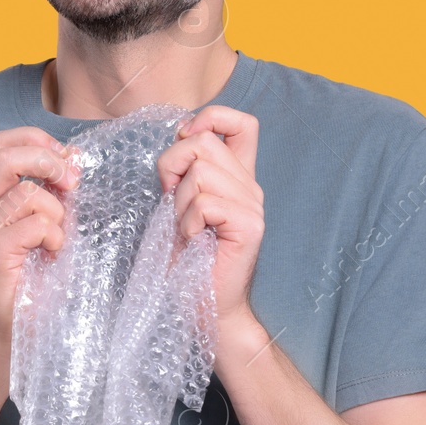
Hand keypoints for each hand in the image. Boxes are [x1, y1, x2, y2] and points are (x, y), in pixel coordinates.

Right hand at [0, 127, 80, 352]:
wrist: (11, 339)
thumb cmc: (31, 287)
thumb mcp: (42, 229)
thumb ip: (50, 195)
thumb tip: (72, 159)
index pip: (0, 144)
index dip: (35, 141)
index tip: (65, 159)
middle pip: (5, 155)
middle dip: (47, 161)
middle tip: (71, 183)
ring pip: (28, 193)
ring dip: (57, 214)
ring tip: (56, 241)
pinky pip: (34, 224)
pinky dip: (54, 236)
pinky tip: (52, 255)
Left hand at [156, 105, 264, 330]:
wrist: (205, 307)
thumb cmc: (187, 260)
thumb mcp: (178, 204)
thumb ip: (183, 170)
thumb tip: (180, 134)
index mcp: (235, 176)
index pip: (241, 122)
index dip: (211, 117)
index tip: (184, 141)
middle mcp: (249, 186)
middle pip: (205, 141)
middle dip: (172, 166)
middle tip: (173, 203)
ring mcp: (253, 205)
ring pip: (200, 173)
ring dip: (179, 203)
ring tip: (188, 228)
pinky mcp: (250, 226)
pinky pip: (205, 203)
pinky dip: (187, 222)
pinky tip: (194, 240)